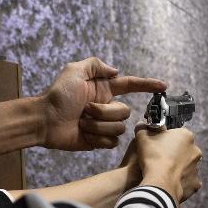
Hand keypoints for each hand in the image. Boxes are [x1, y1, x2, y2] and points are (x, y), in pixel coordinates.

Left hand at [39, 57, 166, 150]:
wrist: (44, 120)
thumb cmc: (57, 95)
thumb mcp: (74, 70)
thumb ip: (96, 65)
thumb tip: (116, 71)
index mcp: (104, 90)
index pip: (131, 85)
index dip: (147, 85)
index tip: (163, 86)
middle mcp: (106, 107)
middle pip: (125, 112)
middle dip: (105, 112)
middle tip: (85, 110)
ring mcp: (103, 125)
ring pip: (118, 129)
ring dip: (98, 126)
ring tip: (81, 123)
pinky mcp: (98, 141)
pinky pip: (111, 143)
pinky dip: (97, 139)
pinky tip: (83, 135)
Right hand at [134, 125, 202, 202]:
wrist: (159, 183)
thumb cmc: (153, 157)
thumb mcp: (142, 137)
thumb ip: (143, 128)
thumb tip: (142, 126)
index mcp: (186, 135)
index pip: (175, 134)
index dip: (164, 139)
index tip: (157, 145)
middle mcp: (195, 151)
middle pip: (182, 150)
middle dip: (172, 153)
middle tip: (159, 158)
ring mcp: (196, 168)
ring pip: (185, 165)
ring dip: (176, 167)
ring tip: (162, 171)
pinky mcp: (195, 183)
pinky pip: (187, 180)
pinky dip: (179, 181)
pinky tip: (169, 181)